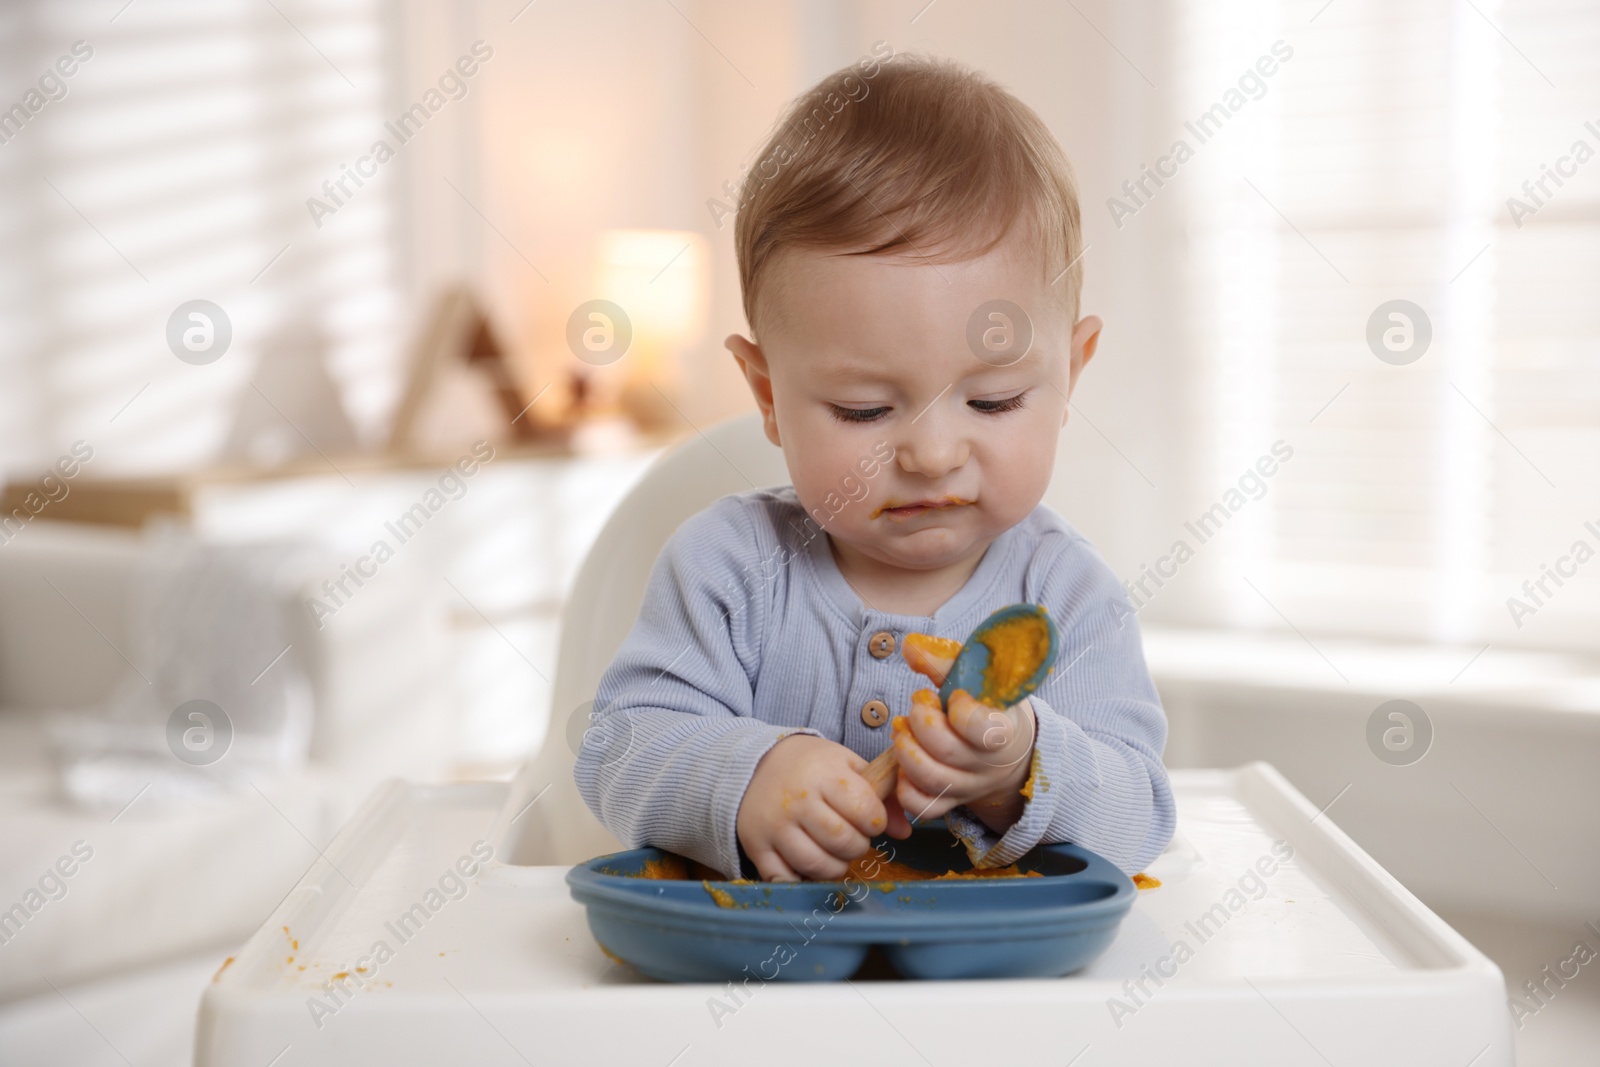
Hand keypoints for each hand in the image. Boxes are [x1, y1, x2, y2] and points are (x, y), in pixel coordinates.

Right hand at [736, 735, 888, 880]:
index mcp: (824, 774)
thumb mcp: (847, 766)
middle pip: (843, 841)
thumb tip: (904, 833)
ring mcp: (775, 826)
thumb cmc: (810, 766)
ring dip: (835, 866)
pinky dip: (801, 879)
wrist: (755, 765)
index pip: (865, 810)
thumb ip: (881, 795)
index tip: (869, 818)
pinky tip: (807, 863)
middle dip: (858, 845)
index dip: (875, 820)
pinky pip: (784, 878)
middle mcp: (797, 800)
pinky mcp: (756, 846)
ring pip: (817, 865)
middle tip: (852, 836)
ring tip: (833, 851)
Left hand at [889, 644, 1036, 834]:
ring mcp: (969, 787)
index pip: (983, 730)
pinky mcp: (950, 802)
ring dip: (906, 750)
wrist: (1007, 748)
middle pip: (946, 752)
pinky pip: (924, 808)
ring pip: (930, 780)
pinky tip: (906, 764)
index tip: (956, 696)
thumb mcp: (980, 678)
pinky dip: (906, 787)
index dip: (960, 712)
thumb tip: (910, 646)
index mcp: (1004, 730)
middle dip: (921, 722)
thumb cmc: (989, 705)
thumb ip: (945, 661)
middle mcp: (988, 764)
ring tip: (904, 730)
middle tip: (920, 703)